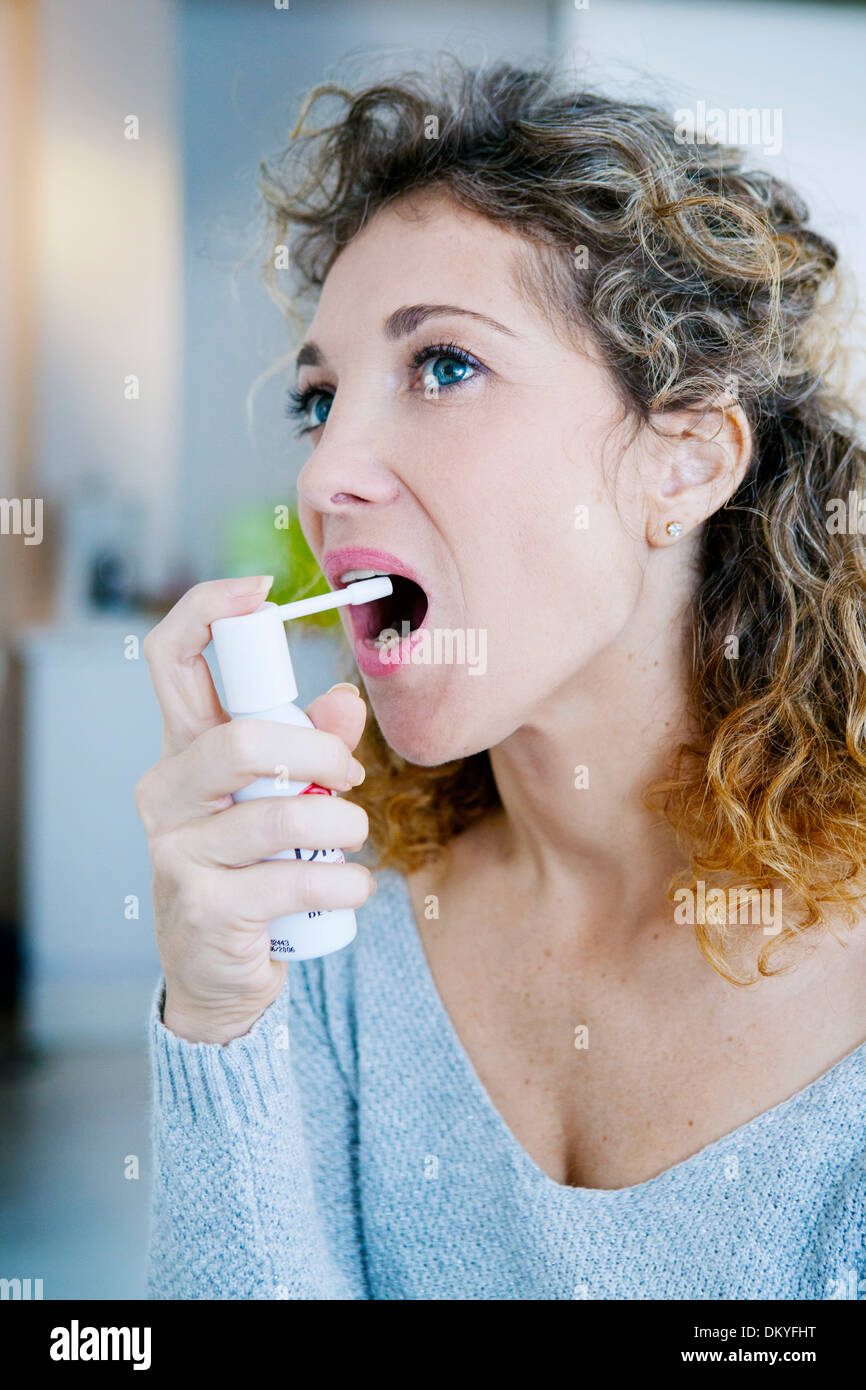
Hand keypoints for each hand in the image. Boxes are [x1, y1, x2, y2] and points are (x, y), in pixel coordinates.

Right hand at [134, 577, 373, 1042]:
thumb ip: (312, 745)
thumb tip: (347, 702)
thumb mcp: (280, 796)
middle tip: (352, 779)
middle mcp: (165, 793)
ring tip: (353, 842)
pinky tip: (350, 890)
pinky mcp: (203, 908)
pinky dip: (346, 884)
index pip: (170, 658)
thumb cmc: (252, 866)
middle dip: (320, 755)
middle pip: (241, 741)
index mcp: (183, 750)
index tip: (262, 591)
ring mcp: (176, 852)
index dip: (208, 610)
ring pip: (281, 816)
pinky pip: (297, 882)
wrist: (219, 970)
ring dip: (342, 829)